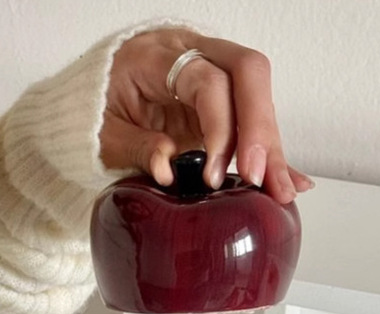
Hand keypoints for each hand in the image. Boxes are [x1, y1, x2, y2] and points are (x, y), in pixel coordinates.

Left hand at [100, 29, 313, 204]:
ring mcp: (213, 78)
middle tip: (259, 179)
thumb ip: (136, 148)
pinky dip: (272, 154)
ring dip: (272, 149)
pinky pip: (255, 124)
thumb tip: (169, 170)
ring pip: (258, 100)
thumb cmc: (91, 114)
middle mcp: (193, 55)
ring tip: (282, 192)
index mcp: (157, 55)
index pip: (208, 80)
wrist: (87, 106)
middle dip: (260, 130)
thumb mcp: (101, 134)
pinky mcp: (223, 106)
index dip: (220, 127)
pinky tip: (291, 179)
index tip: (214, 175)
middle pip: (247, 76)